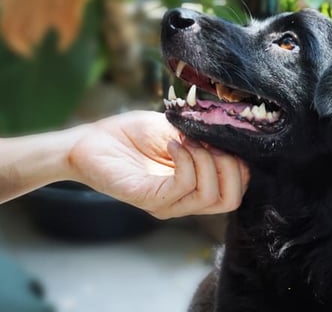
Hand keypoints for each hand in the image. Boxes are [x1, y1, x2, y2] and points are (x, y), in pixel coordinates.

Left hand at [67, 111, 248, 218]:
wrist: (91, 140)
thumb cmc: (131, 135)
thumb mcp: (177, 129)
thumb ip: (203, 135)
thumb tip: (232, 133)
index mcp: (194, 186)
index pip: (235, 190)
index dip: (240, 165)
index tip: (224, 138)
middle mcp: (184, 200)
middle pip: (230, 200)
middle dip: (231, 167)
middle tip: (211, 143)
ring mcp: (167, 203)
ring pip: (210, 196)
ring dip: (206, 160)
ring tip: (186, 140)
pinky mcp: (148, 198)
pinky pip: (182, 186)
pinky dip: (186, 161)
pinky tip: (173, 144)